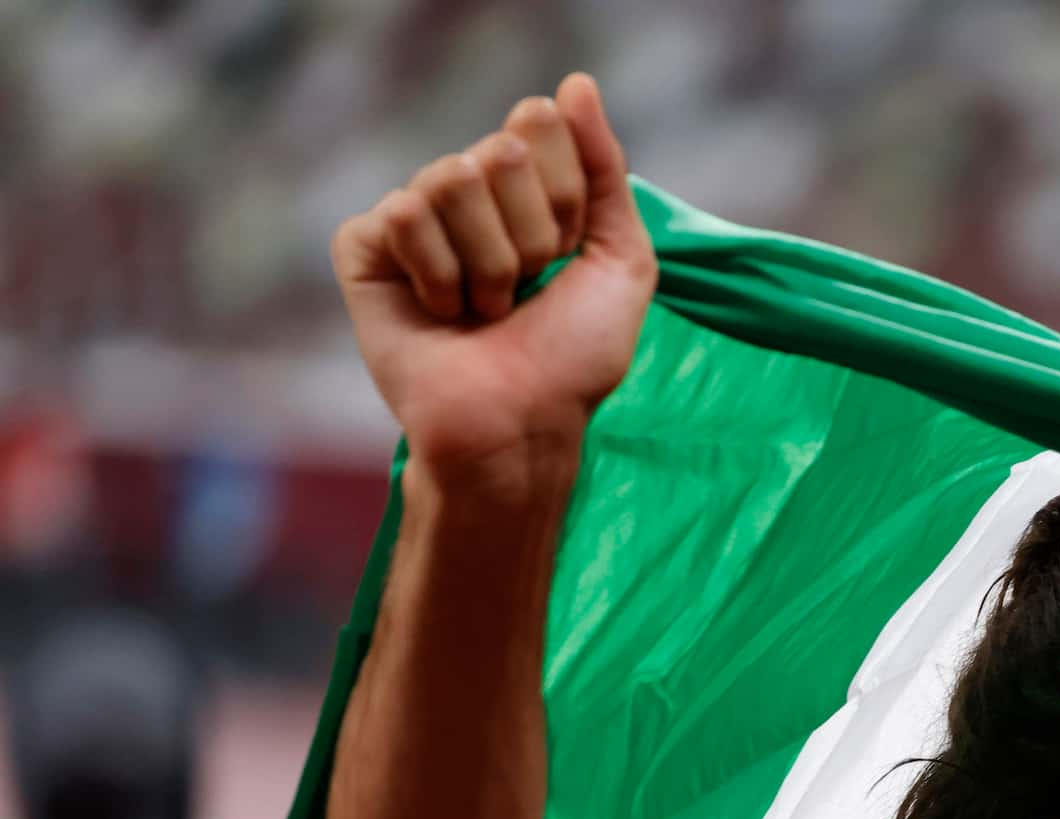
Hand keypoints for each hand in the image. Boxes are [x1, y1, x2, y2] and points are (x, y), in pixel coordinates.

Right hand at [329, 73, 655, 473]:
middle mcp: (466, 190)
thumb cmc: (573, 356)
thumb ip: (606, 168)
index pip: (541, 124)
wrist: (521, 421)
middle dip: (531, 234)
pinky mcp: (364, 247)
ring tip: (486, 309)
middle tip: (526, 289)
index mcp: (525, 183)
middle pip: (500, 151)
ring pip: (450, 179)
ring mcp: (414, 217)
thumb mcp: (622, 260)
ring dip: (489, 263)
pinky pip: (402, 214)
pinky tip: (440, 313)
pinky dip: (437, 275)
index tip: (569, 255)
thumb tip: (575, 83)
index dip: (567, 199)